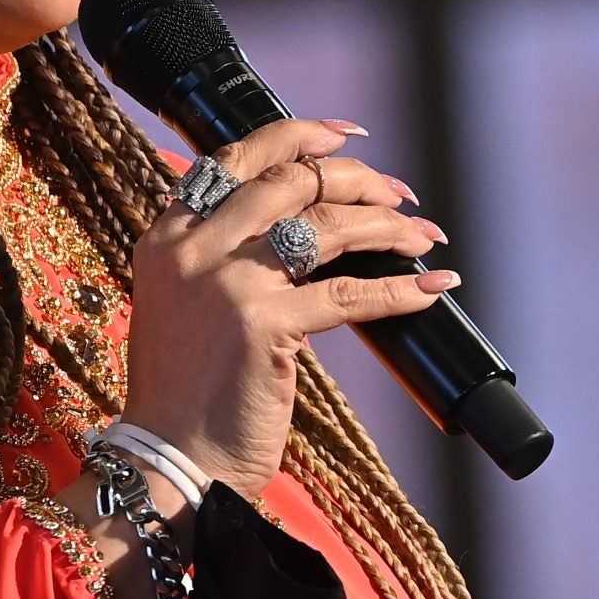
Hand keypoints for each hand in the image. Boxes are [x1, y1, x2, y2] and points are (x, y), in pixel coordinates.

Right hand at [121, 118, 452, 498]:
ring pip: (326, 226)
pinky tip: (430, 287)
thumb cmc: (182, 393)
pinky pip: (350, 294)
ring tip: (422, 234)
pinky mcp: (265, 324)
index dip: (298, 136)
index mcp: (169, 236)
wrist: (170, 462)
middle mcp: (194, 248)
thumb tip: (296, 221)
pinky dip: (399, 288)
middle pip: (290, 181)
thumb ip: (216, 254)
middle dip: (357, 179)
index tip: (346, 138)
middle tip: (398, 193)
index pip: (236, 159)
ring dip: (387, 224)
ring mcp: (228, 283)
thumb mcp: (178, 303)